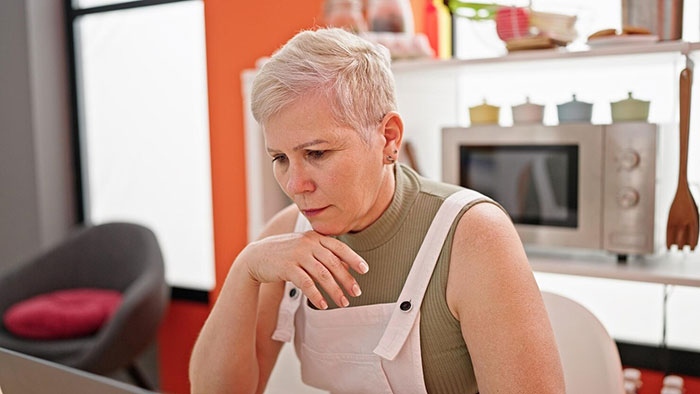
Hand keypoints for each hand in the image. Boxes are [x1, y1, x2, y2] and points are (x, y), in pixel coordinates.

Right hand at [242, 231, 368, 309]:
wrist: (257, 256)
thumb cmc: (286, 253)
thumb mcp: (306, 248)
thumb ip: (325, 254)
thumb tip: (348, 267)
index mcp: (315, 237)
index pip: (339, 247)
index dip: (354, 258)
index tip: (365, 270)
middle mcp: (308, 243)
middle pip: (334, 263)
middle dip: (347, 279)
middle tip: (357, 293)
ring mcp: (298, 254)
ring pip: (322, 274)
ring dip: (335, 291)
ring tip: (343, 303)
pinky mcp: (287, 267)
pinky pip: (306, 283)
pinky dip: (316, 295)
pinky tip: (323, 305)